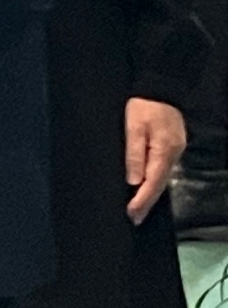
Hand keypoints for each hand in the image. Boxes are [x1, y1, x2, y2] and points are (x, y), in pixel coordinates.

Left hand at [126, 97, 186, 223]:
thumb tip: (133, 180)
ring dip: (150, 194)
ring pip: (161, 178)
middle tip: (134, 219)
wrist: (159, 88)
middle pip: (159, 185)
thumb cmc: (143, 105)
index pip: (153, 183)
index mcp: (163, 151)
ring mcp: (175, 151)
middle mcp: (173, 154)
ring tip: (137, 209)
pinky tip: (145, 188)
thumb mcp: (133, 127)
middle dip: (146, 203)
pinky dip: (154, 182)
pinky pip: (162, 170)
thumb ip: (134, 153)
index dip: (141, 201)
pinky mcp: (171, 147)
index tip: (131, 214)